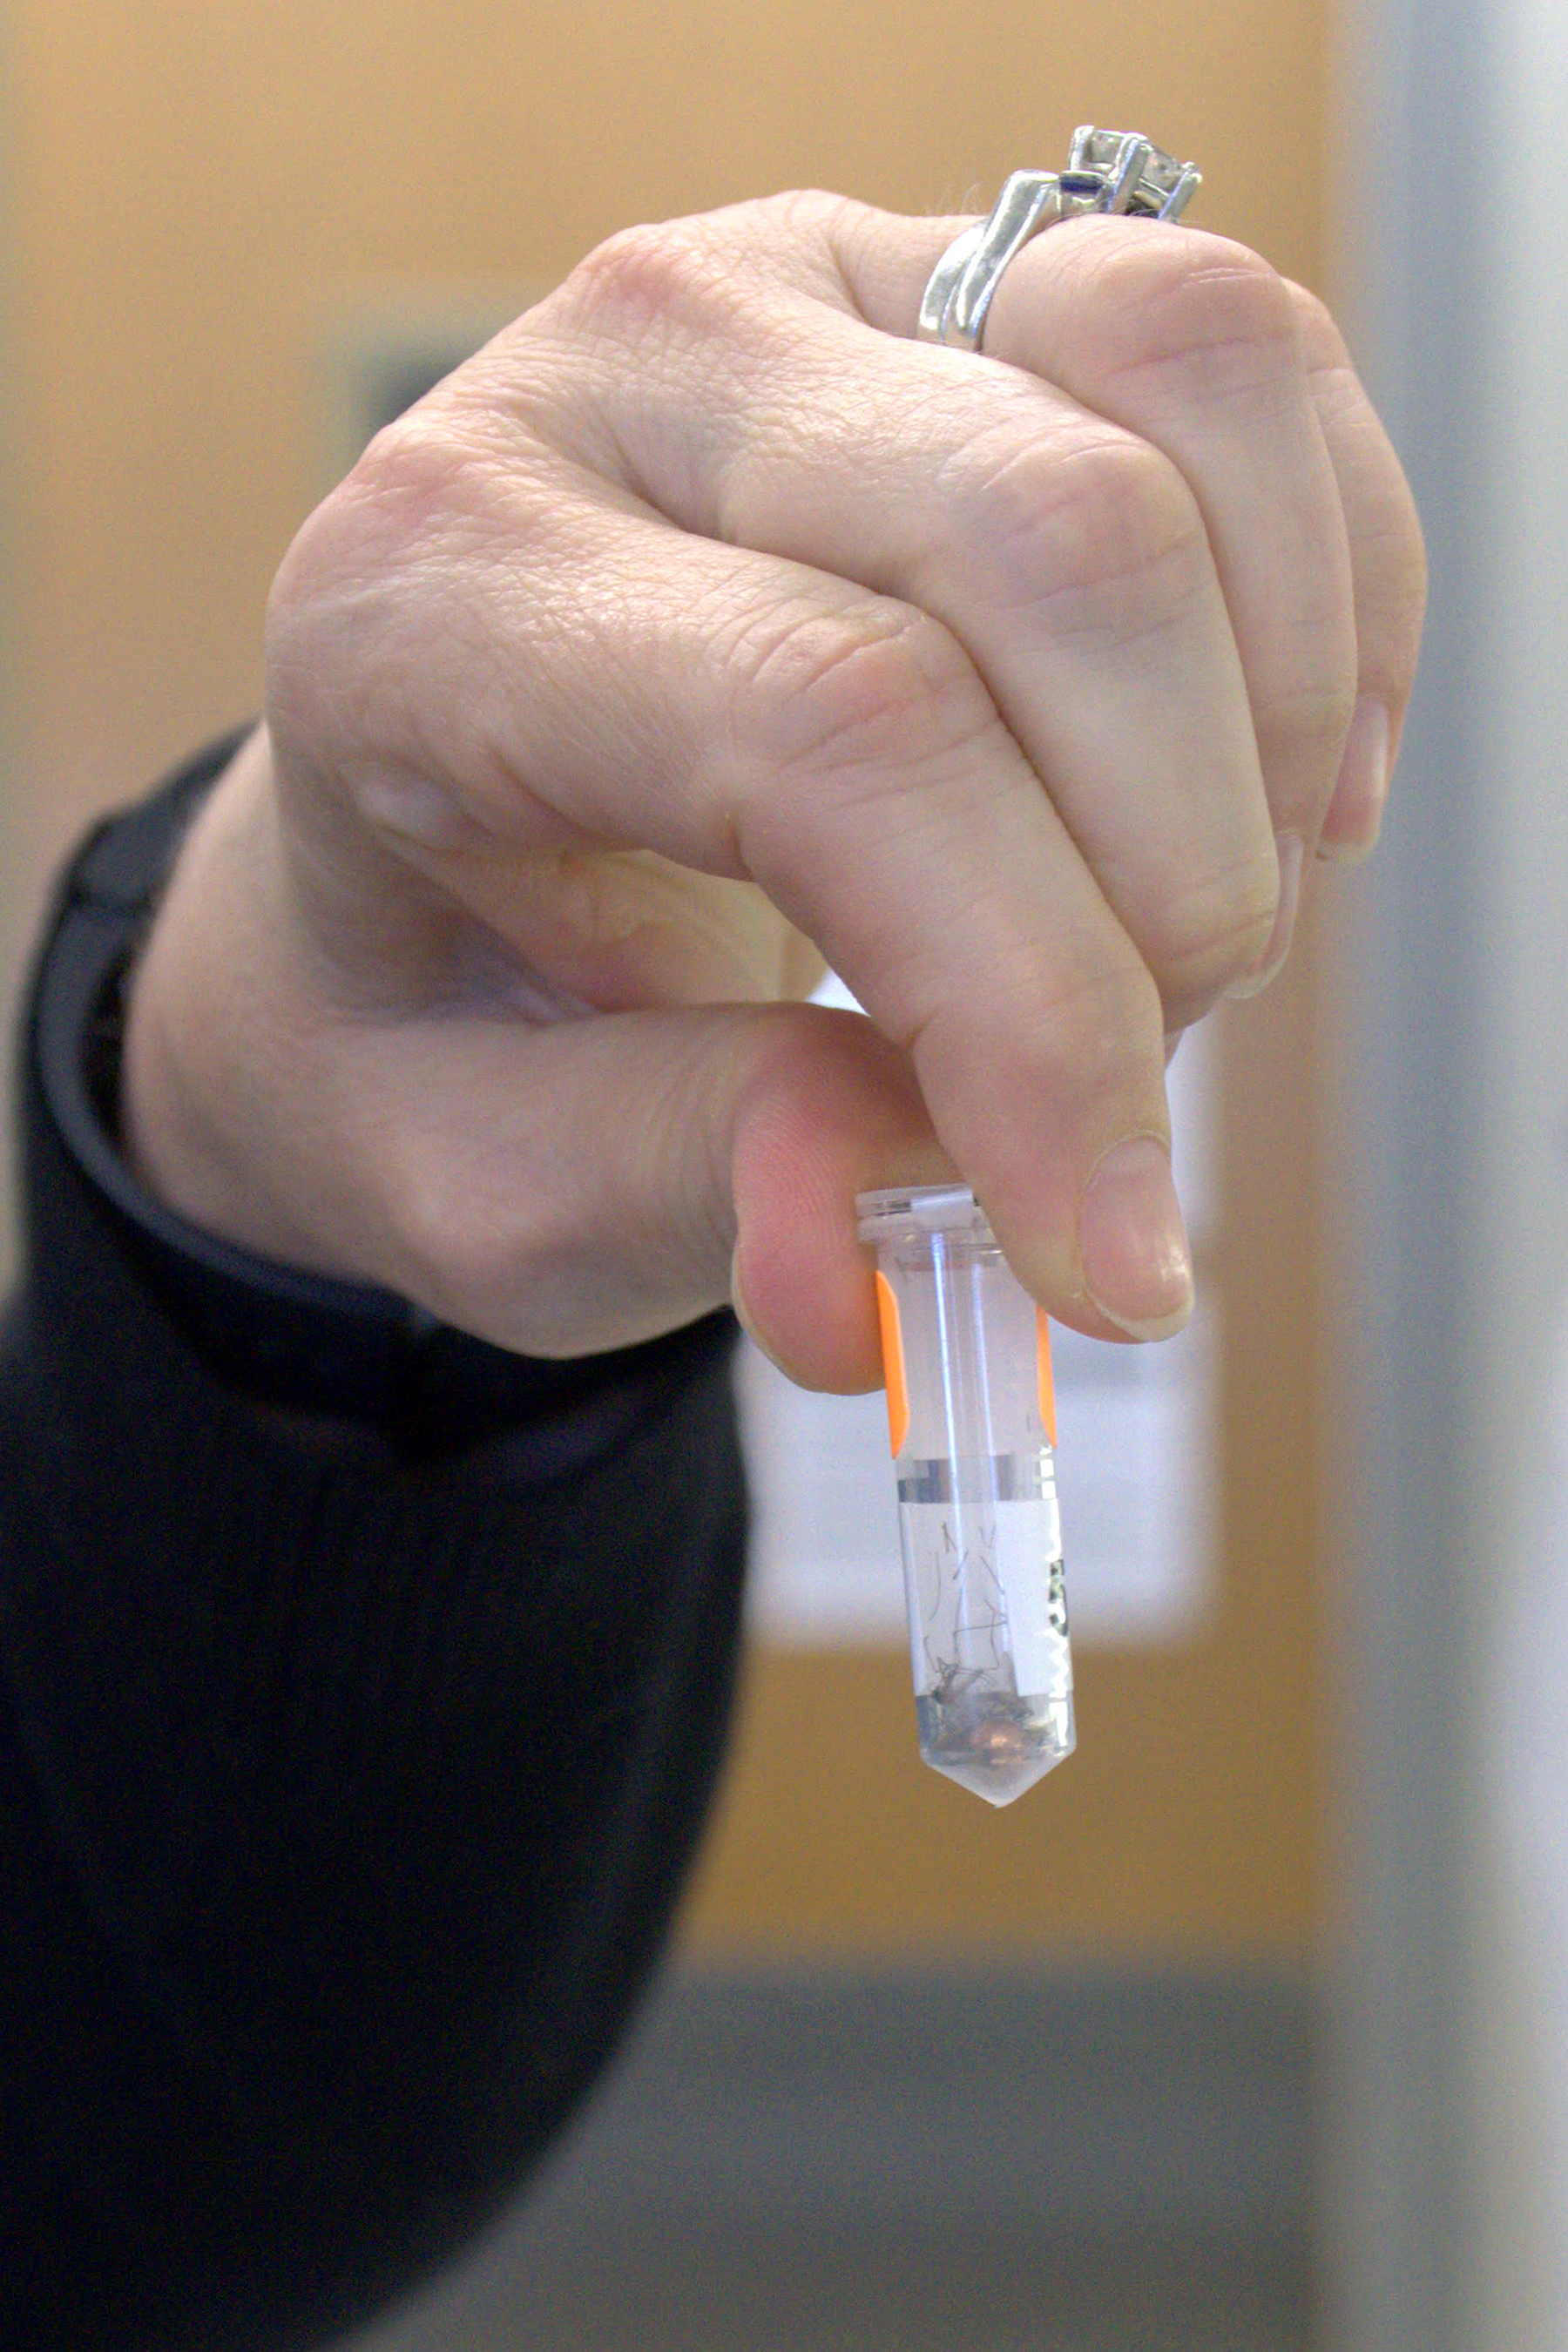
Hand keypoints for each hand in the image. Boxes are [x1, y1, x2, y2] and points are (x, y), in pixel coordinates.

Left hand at [123, 190, 1423, 1389]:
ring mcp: (808, 282)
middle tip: (1132, 1083)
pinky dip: (1324, 593)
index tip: (1108, 1247)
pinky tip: (1272, 791)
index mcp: (439, 601)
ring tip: (1195, 928)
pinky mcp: (964, 269)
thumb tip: (868, 1263)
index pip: (828, 730)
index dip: (1032, 1004)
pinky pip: (1239, 351)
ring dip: (1263, 722)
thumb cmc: (456, 1007)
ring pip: (1177, 384)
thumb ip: (681, 1192)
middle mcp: (618, 371)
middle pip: (1050, 545)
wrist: (436, 832)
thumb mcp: (495, 1176)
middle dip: (1174, 879)